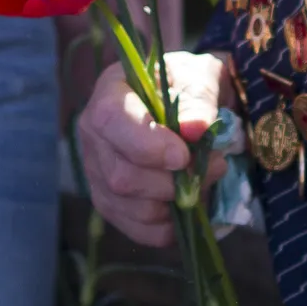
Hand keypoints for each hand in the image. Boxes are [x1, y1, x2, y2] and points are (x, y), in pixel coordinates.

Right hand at [76, 52, 227, 245]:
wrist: (185, 105)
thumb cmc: (188, 85)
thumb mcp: (200, 77)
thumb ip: (199, 99)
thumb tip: (195, 130)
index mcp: (110, 93)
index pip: (111, 120)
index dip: (147, 145)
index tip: (183, 156)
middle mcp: (93, 134)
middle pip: (120, 175)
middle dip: (172, 181)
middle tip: (214, 165)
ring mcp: (96, 171)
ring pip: (129, 205)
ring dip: (175, 203)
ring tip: (203, 181)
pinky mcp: (109, 201)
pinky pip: (136, 228)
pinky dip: (168, 226)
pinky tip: (186, 205)